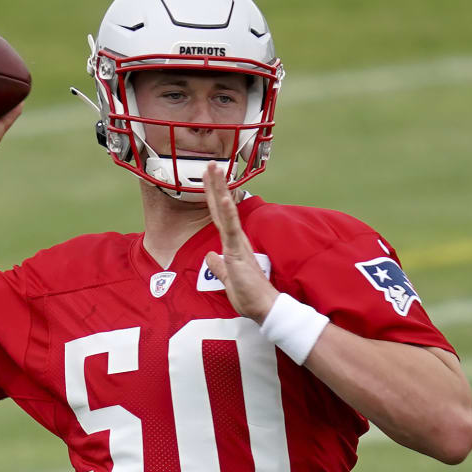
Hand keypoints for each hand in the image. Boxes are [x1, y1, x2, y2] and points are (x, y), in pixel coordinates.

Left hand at [202, 161, 279, 322]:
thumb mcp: (228, 280)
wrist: (264, 308)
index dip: (212, 197)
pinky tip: (223, 197)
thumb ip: (218, 267)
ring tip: (214, 168)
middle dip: (215, 185)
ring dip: (219, 189)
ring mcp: (236, 243)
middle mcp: (235, 239)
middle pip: (221, 207)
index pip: (219, 216)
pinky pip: (231, 228)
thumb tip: (210, 257)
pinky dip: (228, 212)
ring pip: (225, 211)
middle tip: (209, 163)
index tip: (207, 179)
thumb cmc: (250, 296)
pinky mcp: (238, 251)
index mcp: (232, 245)